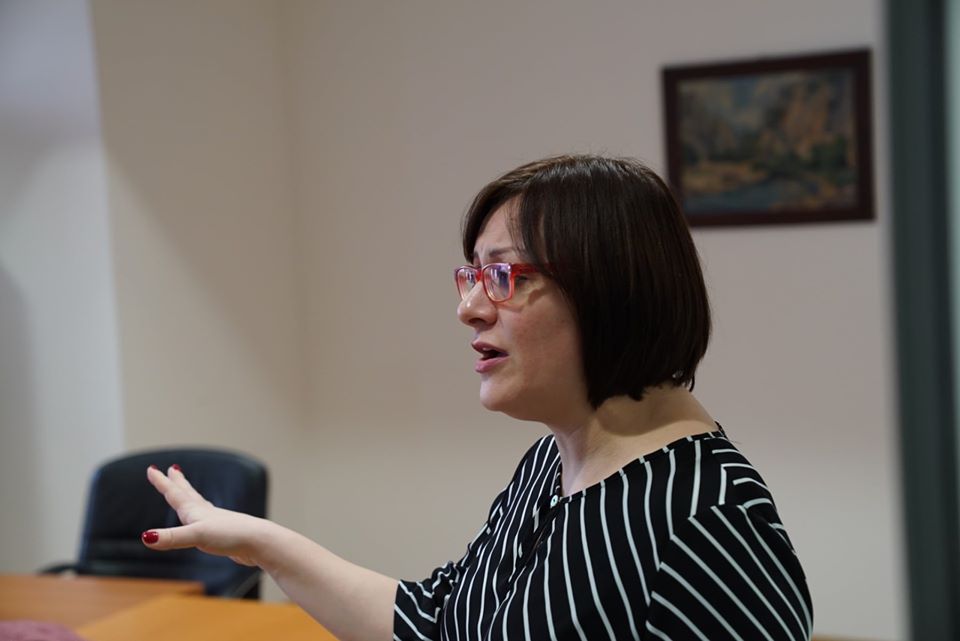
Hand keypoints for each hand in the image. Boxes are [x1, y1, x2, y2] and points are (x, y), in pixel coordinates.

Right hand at [142, 465, 265, 566]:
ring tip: (187, 492)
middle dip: (178, 482)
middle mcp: (206, 513)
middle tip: (172, 469)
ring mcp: (217, 523)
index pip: (175, 494)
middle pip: (188, 494)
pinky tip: (207, 522)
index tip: (153, 468)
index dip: (162, 482)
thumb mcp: (197, 536)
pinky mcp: (224, 534)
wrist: (260, 542)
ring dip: (190, 496)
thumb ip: (172, 537)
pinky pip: (208, 522)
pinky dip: (202, 517)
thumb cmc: (231, 535)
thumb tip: (146, 537)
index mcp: (196, 511)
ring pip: (199, 505)